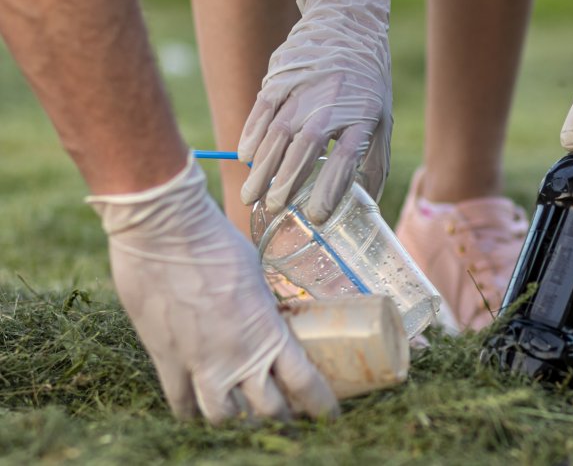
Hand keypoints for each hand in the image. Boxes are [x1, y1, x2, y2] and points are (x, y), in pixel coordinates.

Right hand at [87, 157, 338, 422]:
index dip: (320, 405)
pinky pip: (181, 403)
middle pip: (268, 411)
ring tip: (242, 416)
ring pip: (224, 417)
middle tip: (285, 416)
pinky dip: (191, 411)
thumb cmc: (215, 241)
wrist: (164, 231)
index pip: (306, 384)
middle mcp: (238, 357)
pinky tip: (197, 410)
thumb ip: (262, 305)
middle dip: (280, 418)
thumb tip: (265, 311)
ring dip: (237, 419)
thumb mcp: (256, 275)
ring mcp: (200, 363)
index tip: (329, 415)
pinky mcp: (167, 360)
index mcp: (269, 334)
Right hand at [239, 0, 392, 223]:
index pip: (344, 160)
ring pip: (277, 134)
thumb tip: (368, 205)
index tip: (316, 215)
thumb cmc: (366, 82)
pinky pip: (262, 112)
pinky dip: (251, 136)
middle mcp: (330, 105)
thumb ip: (375, 161)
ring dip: (262, 168)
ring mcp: (303, 90)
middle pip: (304, 149)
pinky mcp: (280, 78)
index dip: (329, 190)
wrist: (347, 25)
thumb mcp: (382, 119)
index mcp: (361, 117)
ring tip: (252, 196)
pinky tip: (245, 159)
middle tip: (274, 209)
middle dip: (286, 183)